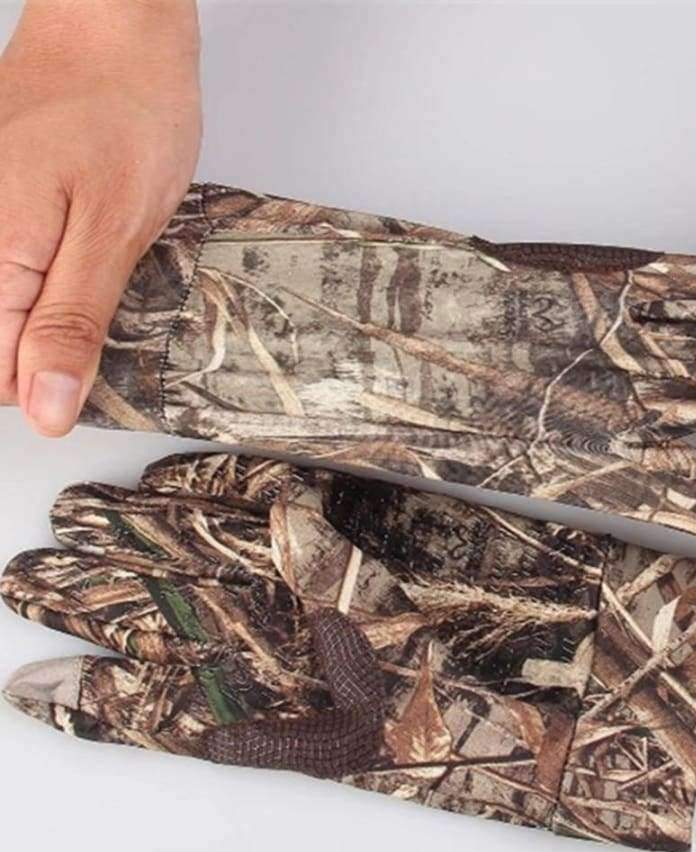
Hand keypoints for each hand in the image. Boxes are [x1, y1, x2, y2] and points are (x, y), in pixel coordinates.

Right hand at [0, 0, 200, 435]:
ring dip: (53, 318)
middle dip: (52, 353)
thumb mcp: (113, 234)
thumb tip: (46, 411)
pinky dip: (49, 285)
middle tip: (102, 302)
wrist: (115, 34)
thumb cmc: (125, 116)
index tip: (98, 364)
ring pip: (5, 317)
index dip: (54, 386)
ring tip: (92, 269)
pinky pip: (13, 279)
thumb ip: (71, 325)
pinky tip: (79, 257)